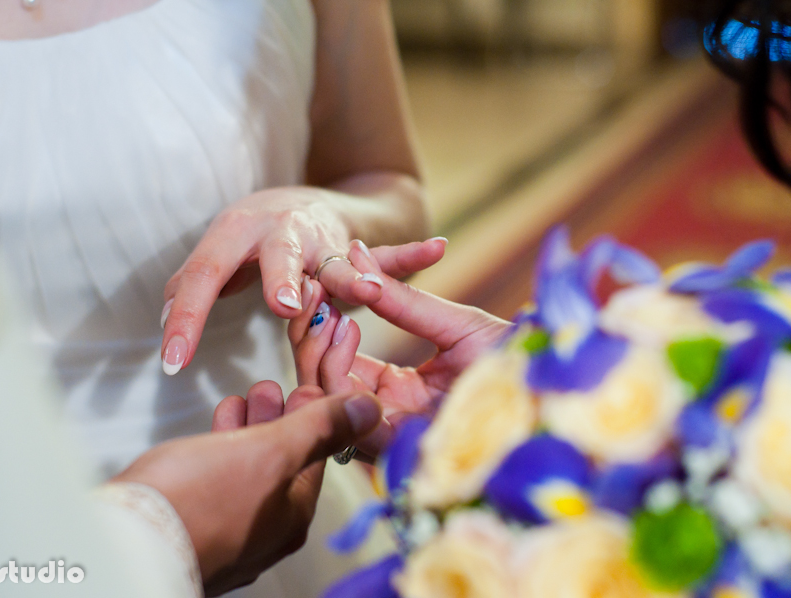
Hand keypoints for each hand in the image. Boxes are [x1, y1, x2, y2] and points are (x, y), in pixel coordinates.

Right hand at [112, 383, 381, 595]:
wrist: (126, 540)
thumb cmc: (196, 500)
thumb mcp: (270, 451)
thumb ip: (319, 427)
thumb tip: (370, 410)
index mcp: (291, 518)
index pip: (317, 459)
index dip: (315, 417)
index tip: (308, 386)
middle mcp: (263, 533)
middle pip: (283, 465)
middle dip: (281, 419)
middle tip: (275, 387)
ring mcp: (228, 534)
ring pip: (250, 471)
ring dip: (252, 429)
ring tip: (247, 398)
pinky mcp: (194, 526)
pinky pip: (220, 482)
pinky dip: (223, 447)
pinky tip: (217, 425)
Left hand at [159, 184, 444, 374]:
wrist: (303, 204)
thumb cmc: (252, 239)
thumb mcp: (218, 255)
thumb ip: (191, 288)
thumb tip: (162, 325)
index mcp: (236, 233)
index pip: (205, 276)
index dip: (187, 318)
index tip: (173, 363)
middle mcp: (281, 232)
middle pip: (278, 254)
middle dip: (281, 277)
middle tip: (282, 305)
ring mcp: (324, 240)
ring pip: (338, 260)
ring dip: (352, 274)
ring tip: (365, 289)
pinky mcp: (356, 247)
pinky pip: (386, 253)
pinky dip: (409, 254)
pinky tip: (436, 247)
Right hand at [288, 241, 510, 459]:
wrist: (556, 385)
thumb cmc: (515, 359)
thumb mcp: (452, 323)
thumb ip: (401, 300)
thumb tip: (358, 257)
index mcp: (398, 390)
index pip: (340, 365)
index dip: (321, 329)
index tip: (318, 289)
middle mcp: (388, 415)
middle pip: (322, 385)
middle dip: (308, 341)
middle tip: (312, 298)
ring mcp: (392, 433)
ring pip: (325, 403)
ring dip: (316, 354)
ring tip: (331, 312)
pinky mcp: (401, 446)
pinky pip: (349, 419)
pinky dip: (335, 376)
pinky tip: (346, 333)